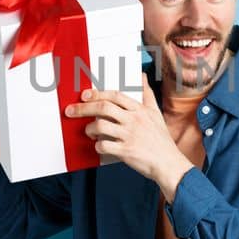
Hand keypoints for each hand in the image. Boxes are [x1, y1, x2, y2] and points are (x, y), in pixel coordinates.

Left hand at [66, 74, 194, 198]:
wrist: (168, 163)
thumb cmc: (160, 139)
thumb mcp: (156, 113)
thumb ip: (147, 94)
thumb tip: (142, 75)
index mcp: (140, 110)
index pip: (115, 96)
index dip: (97, 93)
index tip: (84, 95)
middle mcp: (134, 121)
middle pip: (103, 108)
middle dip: (83, 108)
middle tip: (70, 111)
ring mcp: (129, 136)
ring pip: (100, 126)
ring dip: (89, 128)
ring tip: (89, 132)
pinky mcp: (126, 152)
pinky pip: (104, 146)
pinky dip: (97, 146)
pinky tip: (99, 146)